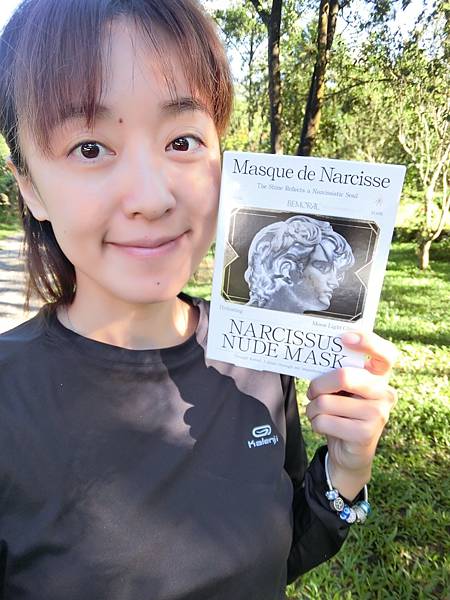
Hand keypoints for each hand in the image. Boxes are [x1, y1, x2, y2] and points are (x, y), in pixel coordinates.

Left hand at [305, 331, 397, 498]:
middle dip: (318, 385)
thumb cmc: (342, 412)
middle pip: (344, 376)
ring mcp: (378, 413)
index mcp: (380, 376)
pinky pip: (324, 421)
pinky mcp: (366, 433)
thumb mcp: (342, 389)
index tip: (343, 337)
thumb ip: (337, 372)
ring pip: (326, 402)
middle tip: (313, 392)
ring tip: (319, 414)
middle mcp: (384, 392)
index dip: (367, 342)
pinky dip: (315, 423)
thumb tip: (313, 354)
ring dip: (313, 409)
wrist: (350, 452)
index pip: (386, 353)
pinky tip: (325, 427)